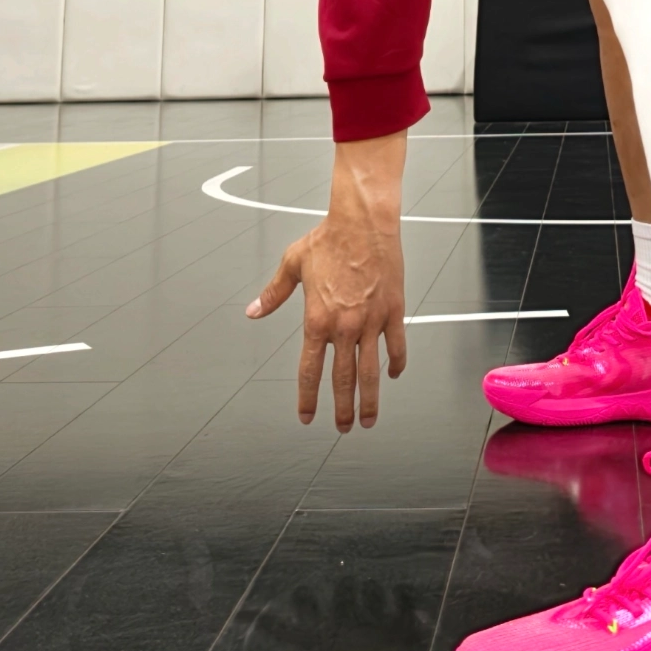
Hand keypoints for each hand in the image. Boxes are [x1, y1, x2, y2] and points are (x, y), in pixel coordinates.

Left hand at [246, 132, 407, 430]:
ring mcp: (371, 321)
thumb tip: (254, 311)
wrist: (363, 222)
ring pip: (370, 372)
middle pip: (342, 380)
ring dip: (370, 400)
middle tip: (344, 428)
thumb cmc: (328, 239)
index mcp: (316, 320)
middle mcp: (344, 327)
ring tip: (369, 419)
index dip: (308, 397)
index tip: (307, 416)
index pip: (310, 370)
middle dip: (342, 409)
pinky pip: (396, 346)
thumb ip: (274, 293)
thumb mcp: (293, 264)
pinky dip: (395, 363)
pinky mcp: (393, 311)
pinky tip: (393, 375)